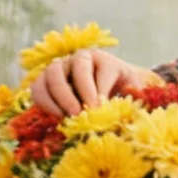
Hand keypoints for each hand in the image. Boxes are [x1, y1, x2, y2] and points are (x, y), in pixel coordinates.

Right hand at [30, 50, 154, 116]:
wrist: (105, 92)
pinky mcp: (45, 81)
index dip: (101, 90)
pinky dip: (45, 103)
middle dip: (79, 91)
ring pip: (52, 74)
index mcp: (104, 59)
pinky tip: (58, 118)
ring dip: (59, 96)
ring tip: (69, 117)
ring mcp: (60, 67)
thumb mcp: (133, 95)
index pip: (102, 68)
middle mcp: (80, 58)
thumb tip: (139, 119)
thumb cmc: (122, 95)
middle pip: (75, 65)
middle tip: (82, 114)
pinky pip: (38, 88)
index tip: (101, 110)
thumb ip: (136, 102)